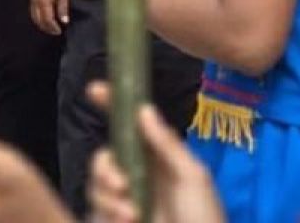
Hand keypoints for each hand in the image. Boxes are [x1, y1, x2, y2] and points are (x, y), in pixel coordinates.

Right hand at [30, 0, 69, 35]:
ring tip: (49, 26)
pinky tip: (44, 17)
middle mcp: (35, 1)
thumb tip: (64, 21)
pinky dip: (38, 16)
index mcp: (43, 1)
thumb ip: (63, 8)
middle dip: (45, 28)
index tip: (59, 31)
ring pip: (33, 15)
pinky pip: (33, 10)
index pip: (47, 20)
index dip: (52, 27)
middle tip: (54, 31)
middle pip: (38, 20)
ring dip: (41, 23)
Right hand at [87, 82, 224, 222]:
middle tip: (121, 184)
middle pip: (102, 158)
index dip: (110, 105)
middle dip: (104, 168)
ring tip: (132, 215)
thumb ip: (168, 145)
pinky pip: (94, 212)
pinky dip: (106, 214)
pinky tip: (128, 222)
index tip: (96, 89)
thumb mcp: (193, 178)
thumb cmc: (205, 219)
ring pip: (95, 186)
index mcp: (155, 160)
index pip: (128, 127)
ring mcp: (124, 202)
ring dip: (108, 198)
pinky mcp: (113, 221)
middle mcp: (136, 177)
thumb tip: (143, 109)